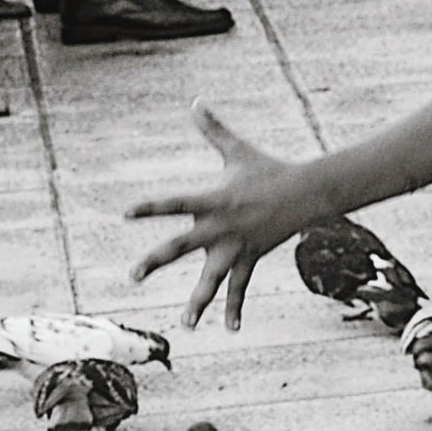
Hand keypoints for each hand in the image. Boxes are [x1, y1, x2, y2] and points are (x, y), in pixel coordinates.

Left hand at [128, 107, 323, 328]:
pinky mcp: (251, 258)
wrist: (307, 193)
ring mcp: (237, 247)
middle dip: (157, 261)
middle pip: (183, 246)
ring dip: (200, 302)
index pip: (175, 203)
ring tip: (186, 324)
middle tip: (134, 275)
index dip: (150, 207)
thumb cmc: (267, 170)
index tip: (125, 213)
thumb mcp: (238, 150)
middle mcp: (221, 226)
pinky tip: (230, 329)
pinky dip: (236, 308)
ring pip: (214, 279)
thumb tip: (196, 101)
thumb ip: (213, 129)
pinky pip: (241, 288)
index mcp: (212, 199)